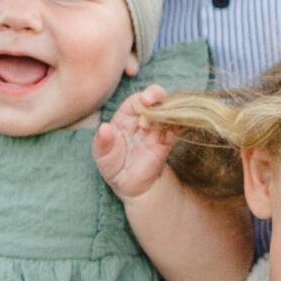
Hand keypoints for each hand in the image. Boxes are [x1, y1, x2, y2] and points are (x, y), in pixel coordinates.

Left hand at [92, 85, 178, 200]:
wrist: (129, 185)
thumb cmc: (112, 164)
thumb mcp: (101, 154)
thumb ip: (103, 142)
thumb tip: (104, 128)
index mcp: (126, 116)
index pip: (136, 100)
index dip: (142, 97)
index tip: (145, 101)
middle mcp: (144, 118)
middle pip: (156, 99)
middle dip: (158, 96)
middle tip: (155, 103)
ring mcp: (157, 130)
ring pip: (169, 112)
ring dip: (170, 110)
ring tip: (167, 118)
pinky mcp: (168, 143)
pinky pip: (177, 130)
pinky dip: (179, 126)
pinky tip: (174, 130)